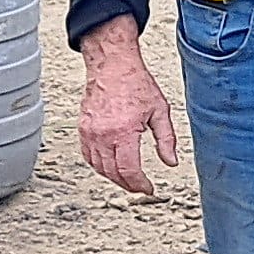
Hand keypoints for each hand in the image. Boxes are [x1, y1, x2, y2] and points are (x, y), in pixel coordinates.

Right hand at [77, 20, 180, 196]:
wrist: (112, 65)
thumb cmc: (135, 82)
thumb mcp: (159, 110)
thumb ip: (166, 139)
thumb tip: (170, 161)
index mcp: (124, 131)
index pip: (128, 170)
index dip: (139, 184)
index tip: (147, 188)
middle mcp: (103, 134)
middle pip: (112, 172)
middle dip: (127, 184)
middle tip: (139, 186)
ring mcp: (90, 132)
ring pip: (98, 167)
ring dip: (113, 177)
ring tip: (126, 178)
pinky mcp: (83, 128)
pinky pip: (87, 155)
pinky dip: (98, 166)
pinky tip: (109, 166)